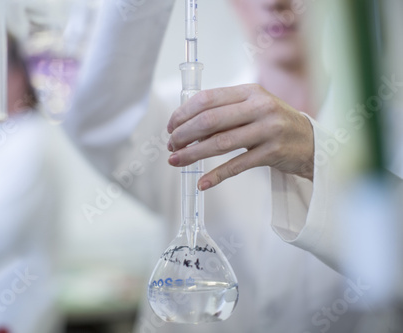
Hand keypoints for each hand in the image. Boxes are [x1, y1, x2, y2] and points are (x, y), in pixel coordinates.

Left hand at [166, 84, 314, 190]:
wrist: (311, 142)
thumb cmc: (274, 123)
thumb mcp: (253, 107)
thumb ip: (225, 110)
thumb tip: (186, 124)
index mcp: (250, 91)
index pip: (207, 99)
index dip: (183, 113)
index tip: (170, 126)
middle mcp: (259, 107)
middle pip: (210, 120)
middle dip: (184, 134)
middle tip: (171, 145)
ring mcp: (268, 130)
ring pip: (220, 143)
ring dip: (193, 153)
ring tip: (176, 160)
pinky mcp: (272, 153)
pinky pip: (237, 165)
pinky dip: (216, 175)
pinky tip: (202, 182)